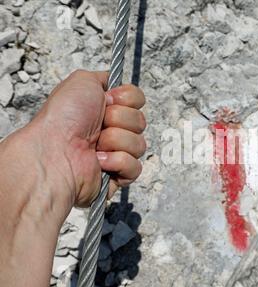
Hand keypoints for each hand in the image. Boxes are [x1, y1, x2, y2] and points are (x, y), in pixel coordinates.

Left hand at [32, 70, 146, 207]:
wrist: (54, 150)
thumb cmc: (62, 118)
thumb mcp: (82, 80)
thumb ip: (106, 78)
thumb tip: (117, 84)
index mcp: (106, 110)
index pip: (137, 101)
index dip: (126, 99)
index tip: (108, 100)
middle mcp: (111, 131)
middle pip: (141, 121)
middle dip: (119, 120)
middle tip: (98, 125)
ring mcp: (116, 154)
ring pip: (139, 144)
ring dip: (116, 141)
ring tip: (95, 146)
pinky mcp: (118, 176)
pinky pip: (135, 166)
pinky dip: (117, 161)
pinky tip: (99, 161)